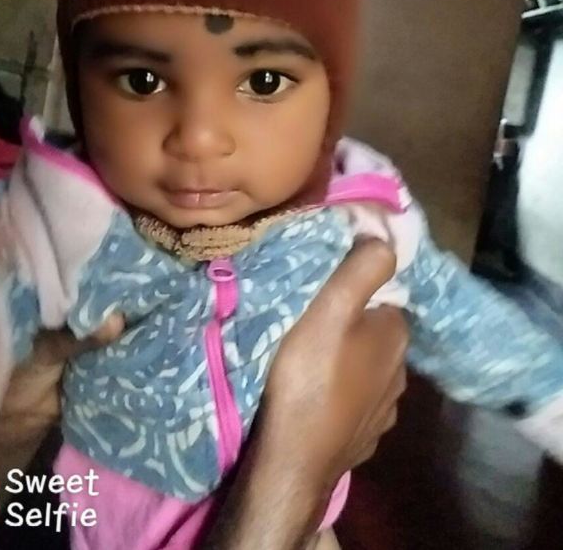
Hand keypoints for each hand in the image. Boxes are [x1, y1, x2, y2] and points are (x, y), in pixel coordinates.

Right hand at [206, 238, 408, 549]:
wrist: (294, 460)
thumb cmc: (309, 377)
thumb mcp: (330, 310)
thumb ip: (361, 269)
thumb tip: (385, 235)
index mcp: (396, 335)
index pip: (385, 297)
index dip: (356, 291)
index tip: (324, 292)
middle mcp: (401, 371)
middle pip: (375, 332)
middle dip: (351, 325)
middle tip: (310, 323)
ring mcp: (385, 409)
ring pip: (366, 368)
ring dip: (346, 361)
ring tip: (308, 359)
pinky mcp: (365, 436)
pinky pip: (356, 401)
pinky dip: (340, 394)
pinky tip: (316, 394)